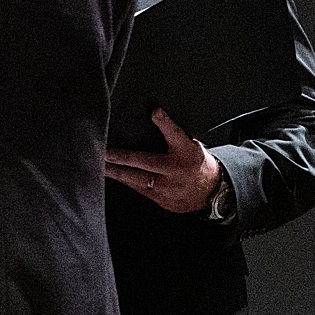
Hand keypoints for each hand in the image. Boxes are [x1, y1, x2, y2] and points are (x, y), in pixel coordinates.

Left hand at [105, 108, 222, 213]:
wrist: (213, 191)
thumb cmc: (196, 163)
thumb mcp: (190, 144)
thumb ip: (172, 132)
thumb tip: (155, 112)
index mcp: (186, 153)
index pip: (175, 135)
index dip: (165, 123)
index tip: (155, 112)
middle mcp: (176, 172)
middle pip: (145, 164)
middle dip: (121, 159)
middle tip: (104, 154)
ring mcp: (169, 190)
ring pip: (137, 181)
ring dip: (117, 173)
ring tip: (100, 166)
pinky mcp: (163, 202)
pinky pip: (140, 192)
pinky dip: (127, 183)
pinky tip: (114, 177)